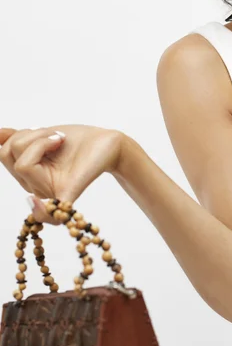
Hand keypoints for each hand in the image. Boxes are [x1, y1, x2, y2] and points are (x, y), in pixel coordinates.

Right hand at [0, 125, 122, 223]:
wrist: (108, 143)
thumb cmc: (78, 141)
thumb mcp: (43, 136)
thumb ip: (19, 139)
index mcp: (28, 174)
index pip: (3, 153)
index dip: (15, 137)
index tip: (40, 133)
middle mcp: (35, 186)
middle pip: (8, 155)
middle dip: (30, 135)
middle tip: (55, 136)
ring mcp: (50, 190)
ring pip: (22, 164)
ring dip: (41, 139)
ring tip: (60, 141)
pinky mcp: (69, 192)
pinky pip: (52, 212)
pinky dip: (41, 212)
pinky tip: (36, 201)